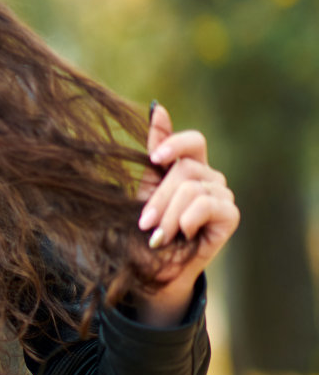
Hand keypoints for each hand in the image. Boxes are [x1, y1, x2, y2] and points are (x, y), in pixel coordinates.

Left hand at [134, 103, 238, 325]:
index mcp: (189, 167)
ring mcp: (221, 196)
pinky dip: (188, 220)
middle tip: (144, 222)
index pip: (193, 141)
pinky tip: (182, 234)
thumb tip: (157, 107)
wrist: (153, 267)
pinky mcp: (230, 216)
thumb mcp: (144, 187)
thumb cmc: (146, 228)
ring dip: (169, 214)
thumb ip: (155, 151)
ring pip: (193, 188)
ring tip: (158, 234)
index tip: (153, 157)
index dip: (174, 142)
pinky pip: (208, 205)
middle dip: (159, 197)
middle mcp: (209, 178)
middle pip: (186, 169)